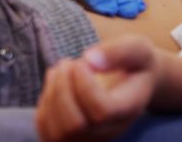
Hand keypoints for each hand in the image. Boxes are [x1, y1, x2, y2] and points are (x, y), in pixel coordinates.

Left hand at [36, 36, 161, 141]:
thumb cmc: (135, 63)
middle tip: (68, 63)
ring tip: (60, 69)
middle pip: (75, 126)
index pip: (102, 111)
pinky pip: (47, 132)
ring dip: (51, 95)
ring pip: (58, 133)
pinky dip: (44, 105)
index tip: (82, 62)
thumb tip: (90, 59)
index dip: (84, 85)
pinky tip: (55, 83)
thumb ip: (119, 51)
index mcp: (129, 109)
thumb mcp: (137, 48)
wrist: (135, 81)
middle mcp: (110, 131)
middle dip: (62, 89)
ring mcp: (90, 139)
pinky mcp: (72, 138)